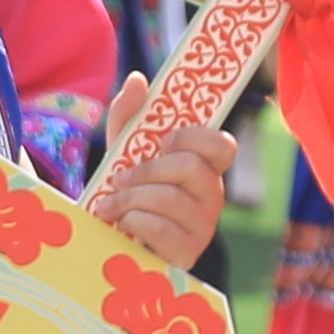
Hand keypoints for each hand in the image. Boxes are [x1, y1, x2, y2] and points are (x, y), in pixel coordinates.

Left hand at [83, 79, 228, 267]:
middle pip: (192, 168)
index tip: (163, 141)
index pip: (223, 146)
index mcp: (203, 167)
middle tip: (120, 177)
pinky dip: (131, 221)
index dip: (195, 138)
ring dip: (130, 198)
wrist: (113, 243)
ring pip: (170, 198)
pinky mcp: (187, 254)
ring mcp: (203, 227)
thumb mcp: (124, 151)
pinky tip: (121, 225)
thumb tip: (137, 79)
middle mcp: (211, 196)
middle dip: (147, 170)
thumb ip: (129, 116)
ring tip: (110, 206)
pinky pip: (159, 227)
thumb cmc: (128, 192)